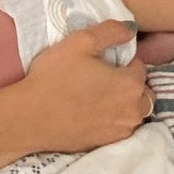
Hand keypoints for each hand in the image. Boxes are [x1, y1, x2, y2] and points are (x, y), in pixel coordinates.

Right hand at [16, 21, 151, 152]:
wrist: (31, 117)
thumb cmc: (54, 76)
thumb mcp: (80, 42)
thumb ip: (111, 31)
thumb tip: (131, 29)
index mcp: (130, 84)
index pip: (139, 65)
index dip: (122, 59)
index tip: (102, 60)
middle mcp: (133, 110)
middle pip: (141, 90)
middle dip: (128, 82)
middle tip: (101, 77)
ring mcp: (121, 130)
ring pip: (133, 111)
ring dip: (123, 102)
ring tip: (97, 94)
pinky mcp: (108, 144)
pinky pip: (120, 127)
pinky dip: (113, 119)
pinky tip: (92, 112)